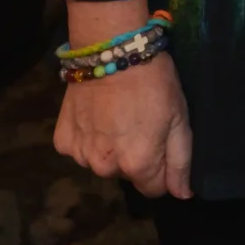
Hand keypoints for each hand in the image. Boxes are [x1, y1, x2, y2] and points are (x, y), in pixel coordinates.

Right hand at [55, 53, 193, 198]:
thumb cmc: (153, 81)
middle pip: (127, 174)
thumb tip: (182, 195)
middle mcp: (105, 167)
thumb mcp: (179, 117)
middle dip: (136, 157)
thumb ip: (180, 161)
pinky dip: (88, 137)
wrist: (111, 50)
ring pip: (102, 163)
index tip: (162, 143)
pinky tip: (96, 114)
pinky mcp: (62, 140)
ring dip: (110, 148)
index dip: (162, 169)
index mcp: (138, 165)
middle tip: (140, 123)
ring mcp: (80, 155)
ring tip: (118, 116)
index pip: (154, 189)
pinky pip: (80, 149)